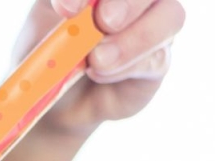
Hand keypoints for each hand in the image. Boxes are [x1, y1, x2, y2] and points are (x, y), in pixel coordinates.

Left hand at [15, 0, 185, 135]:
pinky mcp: (157, 61)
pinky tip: (99, 73)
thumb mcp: (43, 24)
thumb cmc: (47, 51)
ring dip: (134, 38)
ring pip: (170, 16)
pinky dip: (126, 66)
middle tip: (103, 22)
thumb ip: (62, 6)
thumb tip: (73, 8)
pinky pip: (157, 58)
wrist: (52, 97)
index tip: (65, 8)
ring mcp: (153, 24)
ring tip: (97, 60)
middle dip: (127, 2)